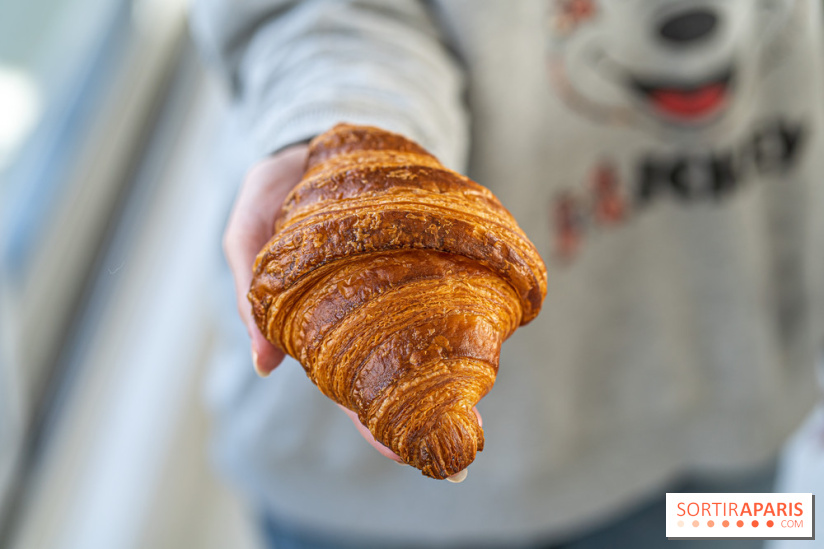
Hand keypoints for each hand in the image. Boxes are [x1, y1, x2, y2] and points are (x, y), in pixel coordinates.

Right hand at [223, 143, 481, 478]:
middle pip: (395, 368)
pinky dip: (459, 308)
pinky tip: (483, 331)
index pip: (345, 381)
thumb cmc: (278, 188)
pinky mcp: (428, 247)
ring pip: (424, 332)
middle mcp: (368, 303)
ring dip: (444, 365)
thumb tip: (265, 364)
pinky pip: (445, 283)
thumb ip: (253, 288)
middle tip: (446, 445)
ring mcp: (401, 278)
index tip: (394, 450)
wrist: (323, 133)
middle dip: (415, 406)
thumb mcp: (248, 231)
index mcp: (324, 315)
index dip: (365, 418)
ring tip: (468, 402)